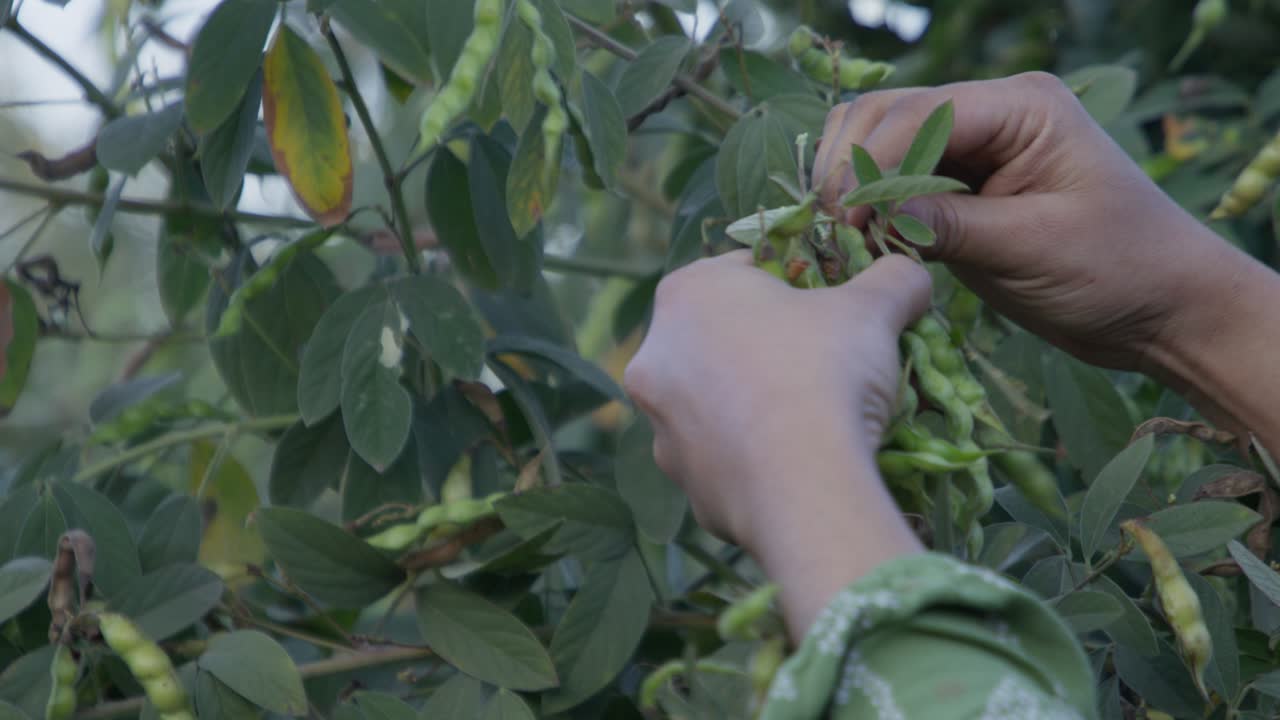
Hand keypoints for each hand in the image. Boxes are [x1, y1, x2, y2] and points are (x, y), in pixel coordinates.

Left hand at [624, 251, 928, 634]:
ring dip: (756, 405)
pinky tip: (794, 463)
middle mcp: (655, 356)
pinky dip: (754, 459)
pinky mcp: (682, 481)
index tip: (830, 306)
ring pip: (717, 404)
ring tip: (811, 418)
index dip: (795, 284)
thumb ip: (891, 279)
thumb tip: (910, 275)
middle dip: (769, 347)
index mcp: (685, 293)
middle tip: (823, 363)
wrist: (804, 486)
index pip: (744, 270)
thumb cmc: (825, 372)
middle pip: (724, 339)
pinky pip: (724, 460)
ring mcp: (660, 425)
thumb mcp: (872, 309)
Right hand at [812, 71, 1241, 373]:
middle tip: (834, 229)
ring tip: (844, 237)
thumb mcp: (1030, 248)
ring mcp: (971, 151)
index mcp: (1021, 107)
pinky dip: (869, 209)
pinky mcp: (958, 191)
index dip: (872, 164)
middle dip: (851, 167)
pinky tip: (860, 242)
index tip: (846, 220)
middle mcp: (989, 114)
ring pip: (878, 145)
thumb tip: (866, 214)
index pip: (919, 115)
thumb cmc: (1118, 269)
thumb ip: (946, 224)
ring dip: (852, 185)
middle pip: (885, 116)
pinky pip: (894, 185)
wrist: (1161, 308)